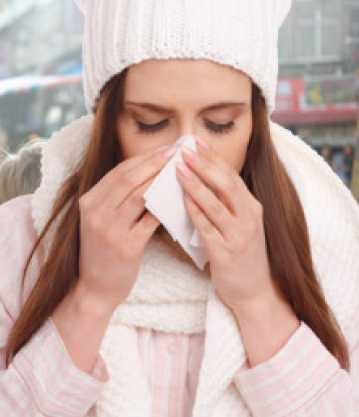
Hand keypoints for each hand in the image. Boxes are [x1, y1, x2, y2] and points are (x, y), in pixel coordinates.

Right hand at [75, 146, 174, 311]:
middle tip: (177, 152)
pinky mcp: (126, 246)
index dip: (143, 158)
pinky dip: (165, 208)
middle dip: (155, 162)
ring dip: (162, 180)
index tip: (164, 149)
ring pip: (140, 196)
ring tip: (181, 171)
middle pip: (129, 179)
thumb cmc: (101, 252)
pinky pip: (150, 221)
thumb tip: (147, 173)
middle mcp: (96, 213)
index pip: (118, 172)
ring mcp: (109, 230)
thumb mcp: (99, 221)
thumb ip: (115, 199)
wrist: (94, 288)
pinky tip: (179, 200)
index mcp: (88, 202)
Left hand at [176, 139, 277, 313]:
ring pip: (216, 204)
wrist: (253, 290)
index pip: (230, 175)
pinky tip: (183, 201)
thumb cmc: (239, 252)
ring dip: (196, 185)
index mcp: (251, 206)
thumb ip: (223, 202)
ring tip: (178, 170)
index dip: (213, 157)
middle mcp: (249, 217)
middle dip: (204, 165)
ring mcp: (239, 235)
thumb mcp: (238, 222)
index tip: (195, 141)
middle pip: (226, 184)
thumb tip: (197, 176)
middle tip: (185, 150)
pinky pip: (208, 228)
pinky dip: (195, 212)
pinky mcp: (226, 252)